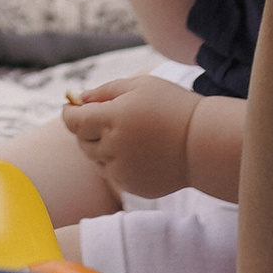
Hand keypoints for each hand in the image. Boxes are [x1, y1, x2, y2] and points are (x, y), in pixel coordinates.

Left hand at [60, 75, 197, 201]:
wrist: (204, 143)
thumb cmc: (174, 107)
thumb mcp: (141, 85)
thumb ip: (105, 91)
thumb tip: (79, 99)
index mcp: (112, 119)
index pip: (73, 121)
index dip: (68, 113)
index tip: (71, 108)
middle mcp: (112, 147)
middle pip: (82, 141)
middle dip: (87, 129)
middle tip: (105, 119)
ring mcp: (122, 170)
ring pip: (96, 159)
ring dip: (101, 147)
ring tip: (126, 135)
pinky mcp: (133, 186)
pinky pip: (114, 174)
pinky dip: (117, 163)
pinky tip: (139, 152)